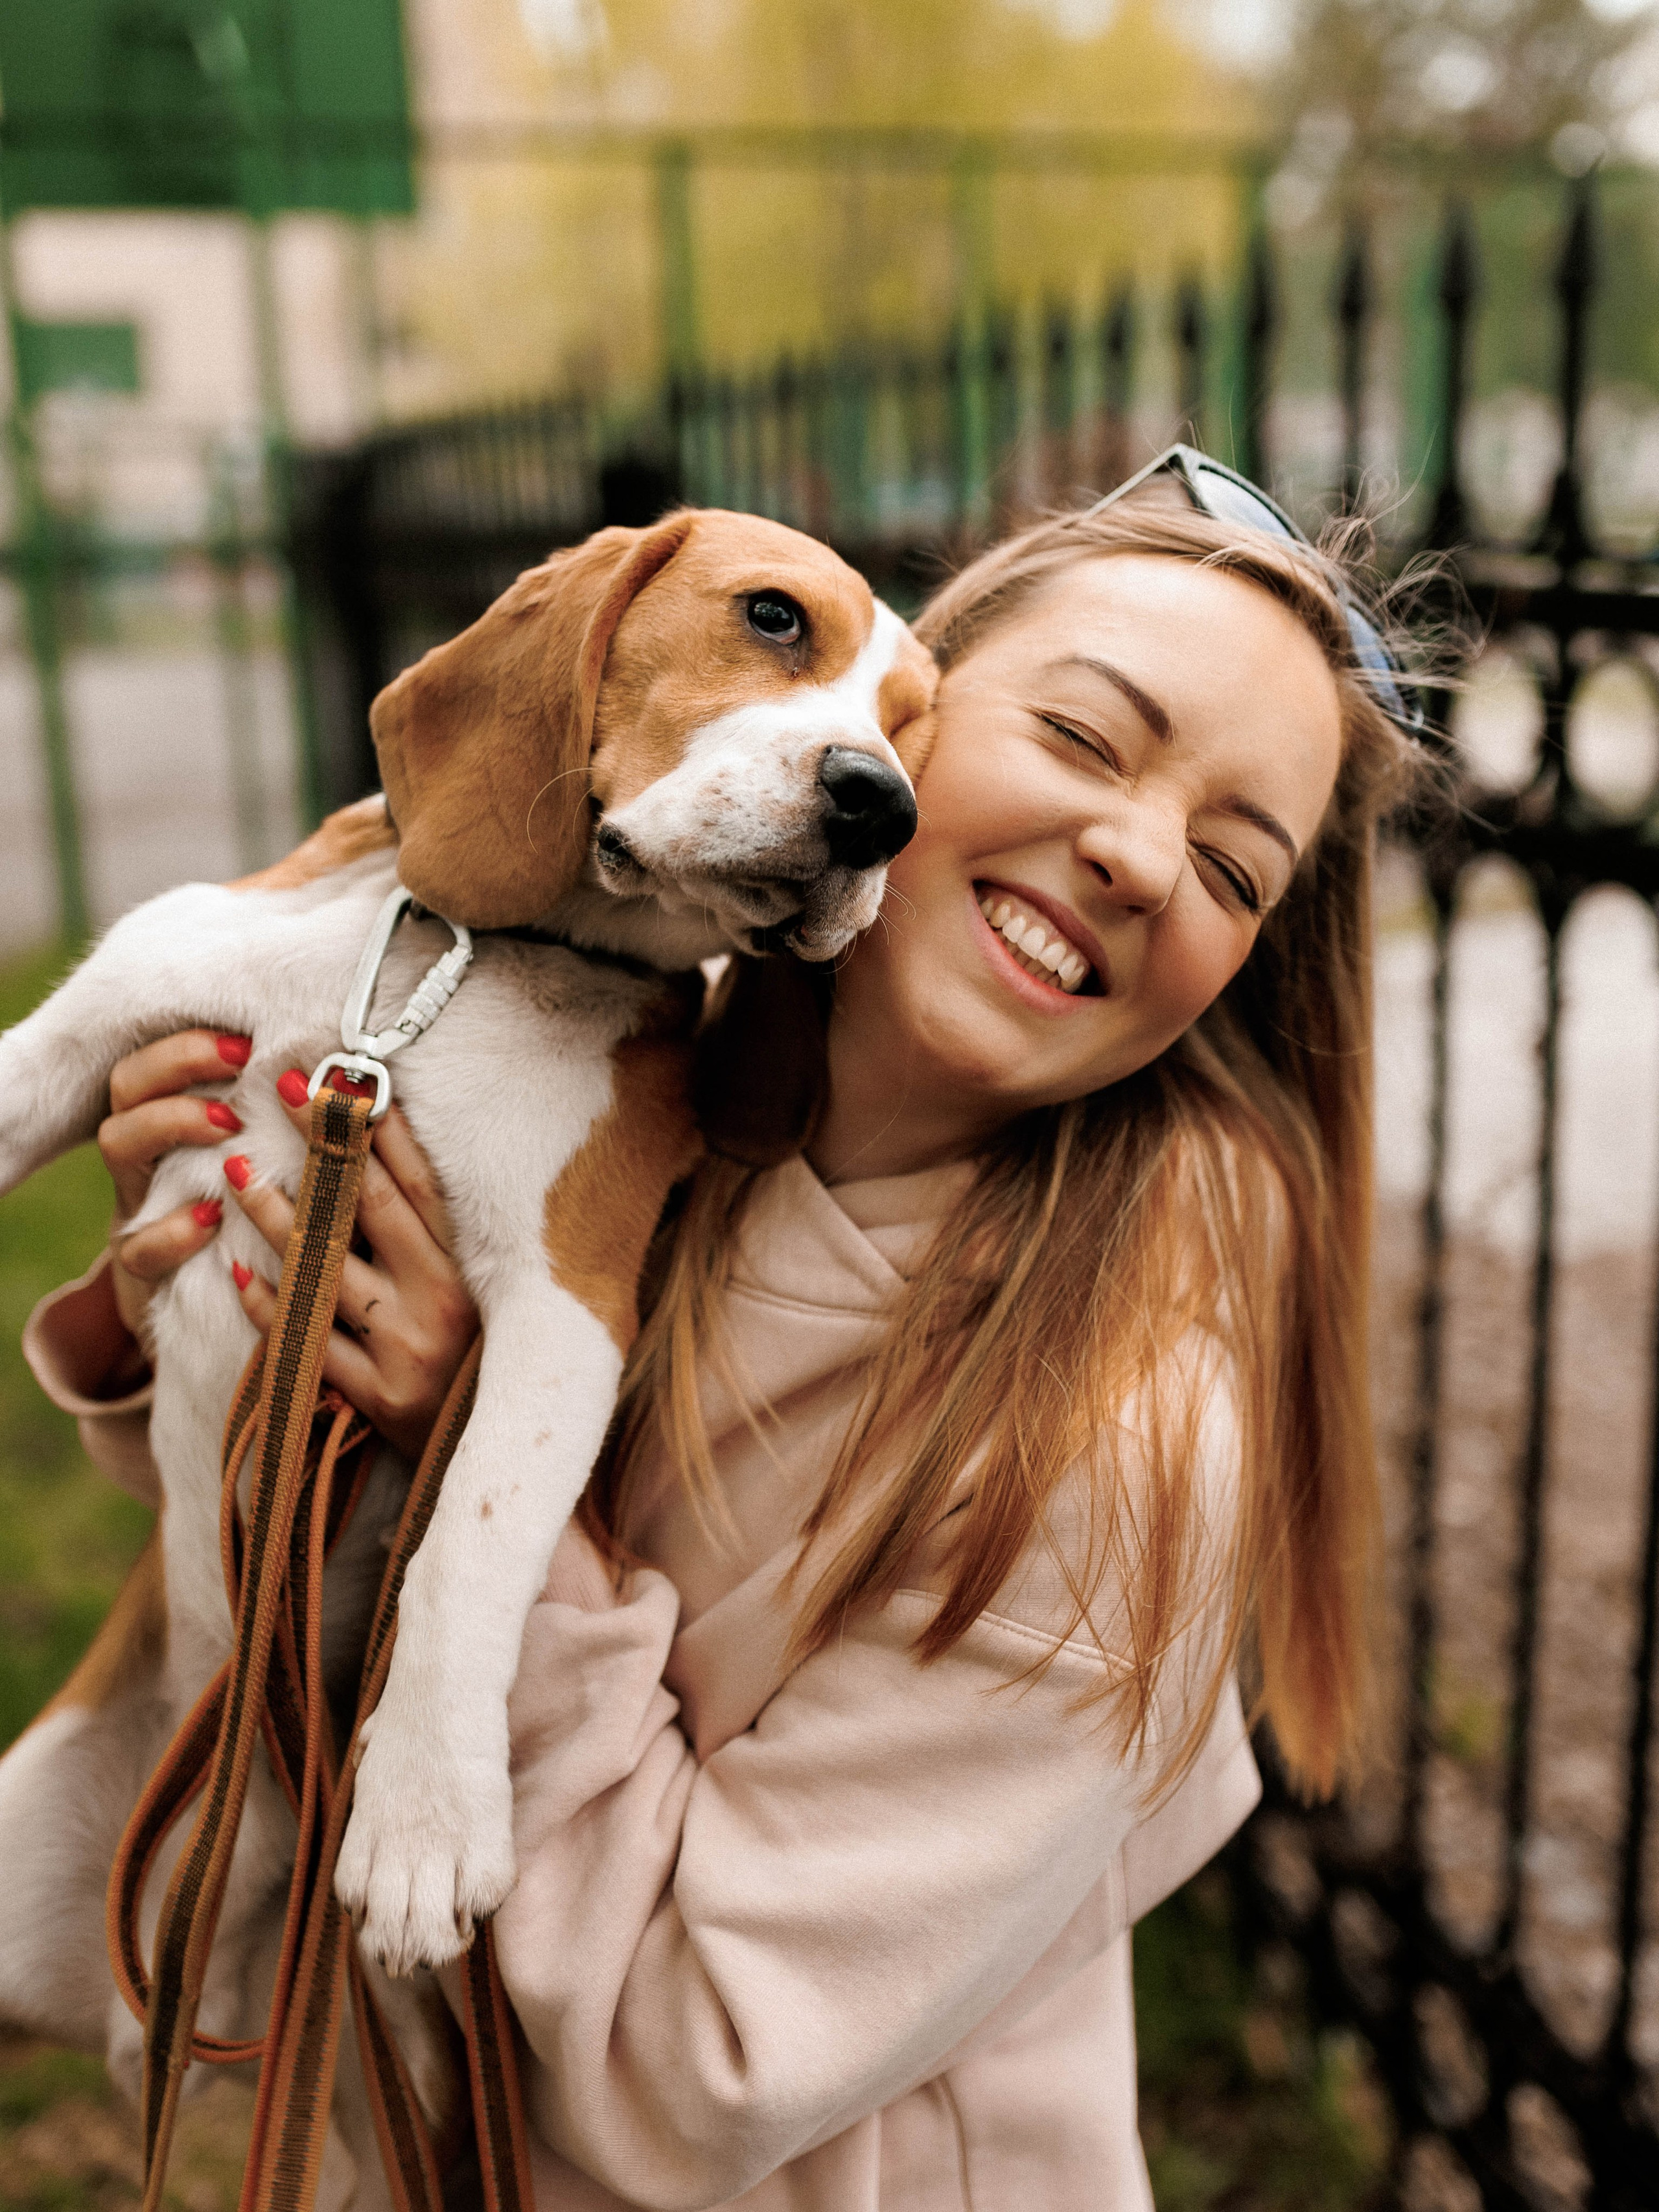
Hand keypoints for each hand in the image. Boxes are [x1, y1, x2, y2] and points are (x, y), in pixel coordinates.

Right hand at [101, 1029, 256, 1342]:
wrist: (216, 1312)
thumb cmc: (258, 1219)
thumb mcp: (269, 1168)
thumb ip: (285, 1127)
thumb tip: (344, 1078)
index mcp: (173, 1124)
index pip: (158, 1059)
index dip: (190, 1044)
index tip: (247, 1043)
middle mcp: (146, 1158)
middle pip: (125, 1088)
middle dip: (177, 1065)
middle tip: (239, 1067)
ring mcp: (136, 1208)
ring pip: (117, 1145)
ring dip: (172, 1123)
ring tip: (229, 1128)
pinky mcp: (143, 1271)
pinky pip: (137, 1246)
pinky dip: (174, 1229)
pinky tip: (212, 1218)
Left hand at [225, 1074, 477, 1460]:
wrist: (486, 1459)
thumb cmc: (479, 1362)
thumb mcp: (483, 1292)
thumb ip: (445, 1236)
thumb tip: (396, 1150)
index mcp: (476, 1270)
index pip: (421, 1182)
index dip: (380, 1127)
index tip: (342, 1076)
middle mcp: (445, 1302)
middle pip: (371, 1207)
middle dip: (324, 1144)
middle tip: (281, 1091)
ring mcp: (406, 1350)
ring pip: (328, 1267)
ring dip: (277, 1216)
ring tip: (236, 1173)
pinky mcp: (374, 1397)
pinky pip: (308, 1342)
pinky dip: (271, 1306)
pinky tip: (238, 1273)